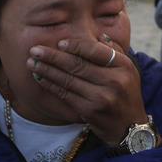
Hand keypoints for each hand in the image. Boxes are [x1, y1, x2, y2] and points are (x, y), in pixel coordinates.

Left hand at [26, 35, 147, 145]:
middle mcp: (113, 80)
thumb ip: (114, 51)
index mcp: (123, 66)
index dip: (75, 46)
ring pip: (68, 80)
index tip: (58, 43)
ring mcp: (101, 97)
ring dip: (47, 70)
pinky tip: (40, 78)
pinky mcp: (89, 111)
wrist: (130, 127)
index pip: (95, 51)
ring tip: (32, 63)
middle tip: (35, 50)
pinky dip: (51, 85)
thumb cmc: (126, 94)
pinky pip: (65, 94)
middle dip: (53, 57)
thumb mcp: (128, 70)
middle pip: (77, 65)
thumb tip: (99, 34)